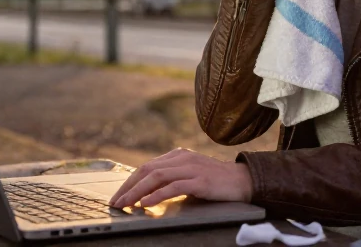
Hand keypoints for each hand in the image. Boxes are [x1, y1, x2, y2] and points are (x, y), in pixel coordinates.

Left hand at [107, 148, 252, 209]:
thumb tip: (148, 192)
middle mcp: (182, 158)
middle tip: (116, 202)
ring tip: (126, 204)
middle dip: (128, 187)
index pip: (147, 167)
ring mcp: (191, 168)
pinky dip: (157, 195)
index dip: (130, 181)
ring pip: (156, 177)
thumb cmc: (216, 181)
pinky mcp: (200, 180)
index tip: (119, 195)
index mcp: (178, 155)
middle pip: (147, 170)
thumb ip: (172, 178)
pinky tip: (146, 203)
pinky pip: (173, 186)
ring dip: (137, 191)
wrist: (243, 180)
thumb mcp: (190, 175)